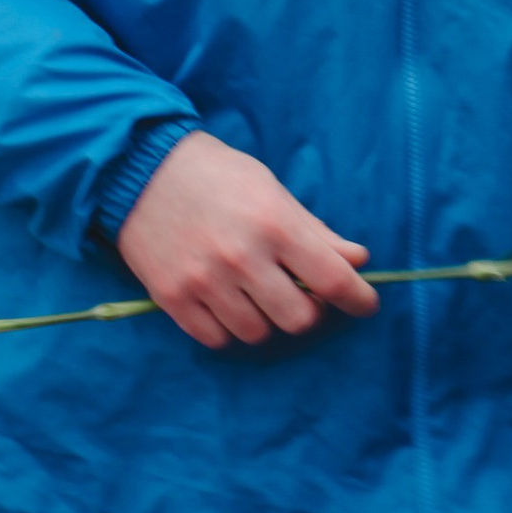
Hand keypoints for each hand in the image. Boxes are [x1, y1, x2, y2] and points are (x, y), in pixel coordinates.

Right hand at [116, 130, 377, 350]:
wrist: (144, 173)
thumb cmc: (221, 176)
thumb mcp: (275, 193)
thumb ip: (317, 232)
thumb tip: (359, 260)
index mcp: (276, 225)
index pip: (331, 279)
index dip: (358, 299)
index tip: (367, 306)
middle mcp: (242, 259)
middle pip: (298, 319)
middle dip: (310, 311)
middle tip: (303, 295)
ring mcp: (204, 283)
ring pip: (257, 333)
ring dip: (268, 321)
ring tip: (262, 296)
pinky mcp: (172, 299)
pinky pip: (216, 339)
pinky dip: (230, 329)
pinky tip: (230, 305)